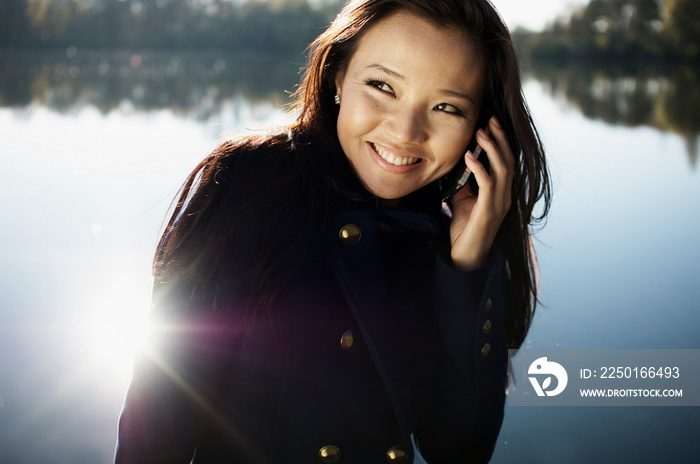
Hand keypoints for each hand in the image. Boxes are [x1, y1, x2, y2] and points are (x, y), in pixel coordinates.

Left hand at [449, 116, 514, 270]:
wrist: (466, 255)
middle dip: (500, 139)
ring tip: (481, 133)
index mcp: (502, 192)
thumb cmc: (466, 228)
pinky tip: (469, 157)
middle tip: (490, 120)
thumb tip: (459, 164)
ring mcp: (499, 204)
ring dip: (492, 149)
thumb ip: (465, 183)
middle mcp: (505, 196)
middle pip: (509, 161)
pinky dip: (479, 168)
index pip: (508, 161)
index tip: (492, 123)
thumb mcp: (464, 200)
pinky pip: (487, 185)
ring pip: (503, 170)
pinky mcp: (489, 211)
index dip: (502, 142)